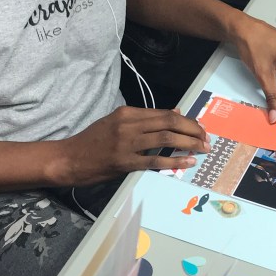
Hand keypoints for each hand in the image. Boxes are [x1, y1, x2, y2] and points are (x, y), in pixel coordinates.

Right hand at [52, 106, 208, 185]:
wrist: (69, 158)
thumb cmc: (93, 141)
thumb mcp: (116, 122)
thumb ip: (145, 118)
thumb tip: (175, 112)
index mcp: (128, 112)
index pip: (164, 113)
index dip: (186, 120)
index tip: (199, 128)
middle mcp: (129, 124)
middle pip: (169, 122)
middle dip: (192, 130)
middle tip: (206, 138)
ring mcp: (127, 143)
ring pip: (166, 138)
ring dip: (189, 143)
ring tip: (203, 149)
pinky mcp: (125, 162)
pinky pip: (155, 160)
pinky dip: (175, 161)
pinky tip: (188, 162)